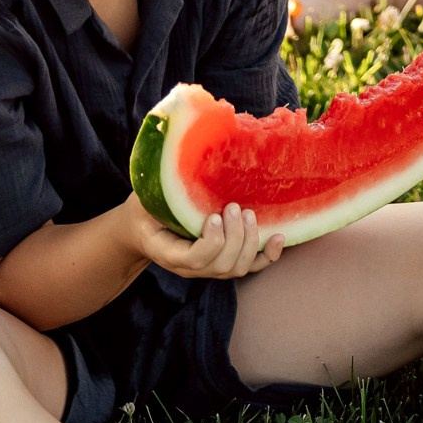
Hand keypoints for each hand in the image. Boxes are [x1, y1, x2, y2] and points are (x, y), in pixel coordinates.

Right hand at [139, 197, 286, 281]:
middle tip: (233, 207)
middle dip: (234, 236)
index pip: (194, 260)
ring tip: (248, 214)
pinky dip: (268, 255)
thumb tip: (177, 154)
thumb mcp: (145, 199)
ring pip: (238, 268)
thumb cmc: (146, 208)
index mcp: (168, 253)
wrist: (143, 228)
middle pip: (221, 265)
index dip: (210, 241)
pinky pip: (252, 266)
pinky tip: (279, 237)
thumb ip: (162, 189)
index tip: (214, 214)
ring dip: (249, 241)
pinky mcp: (226, 261)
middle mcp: (190, 267)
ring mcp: (209, 267)